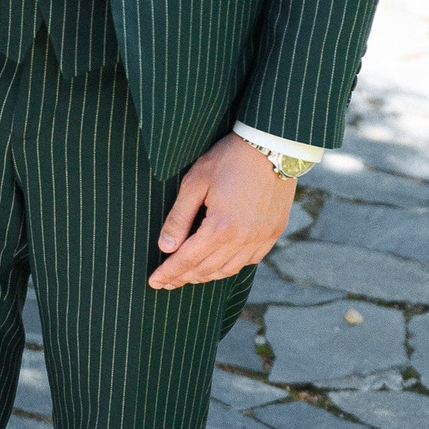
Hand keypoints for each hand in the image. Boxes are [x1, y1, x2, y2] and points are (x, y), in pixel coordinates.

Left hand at [150, 132, 296, 289]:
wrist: (272, 145)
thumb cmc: (229, 159)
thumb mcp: (195, 183)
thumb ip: (179, 217)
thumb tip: (165, 247)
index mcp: (221, 227)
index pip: (187, 260)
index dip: (169, 273)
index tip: (154, 282)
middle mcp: (243, 239)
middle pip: (207, 269)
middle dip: (184, 277)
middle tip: (167, 281)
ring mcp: (262, 238)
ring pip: (228, 270)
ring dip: (206, 276)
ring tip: (189, 275)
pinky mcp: (274, 232)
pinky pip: (250, 261)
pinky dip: (231, 267)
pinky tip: (219, 263)